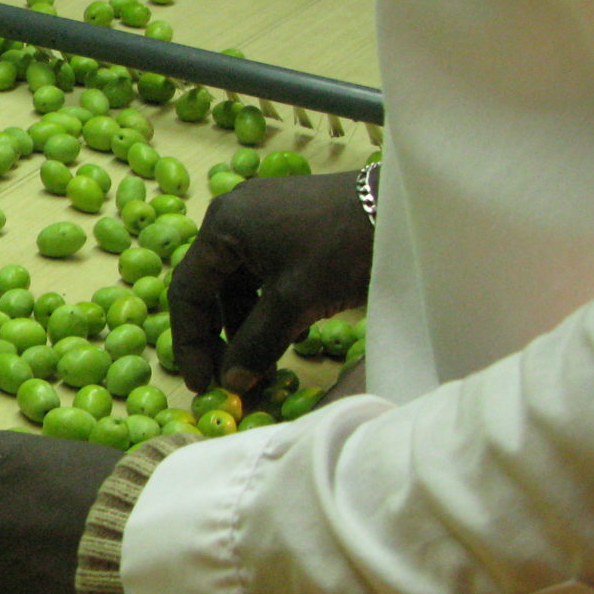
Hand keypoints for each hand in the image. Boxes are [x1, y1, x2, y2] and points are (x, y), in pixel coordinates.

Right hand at [168, 171, 373, 395]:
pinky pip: (266, 270)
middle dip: (223, 336)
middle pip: (214, 287)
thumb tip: (231, 384)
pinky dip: (271, 305)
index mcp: (222, 225)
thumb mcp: (295, 301)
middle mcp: (235, 215)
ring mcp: (264, 216)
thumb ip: (256, 344)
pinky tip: (290, 333)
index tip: (200, 382)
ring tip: (263, 361)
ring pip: (242, 282)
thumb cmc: (340, 248)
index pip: (187, 290)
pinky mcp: (292, 222)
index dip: (190, 342)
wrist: (405, 209)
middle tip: (231, 377)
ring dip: (249, 324)